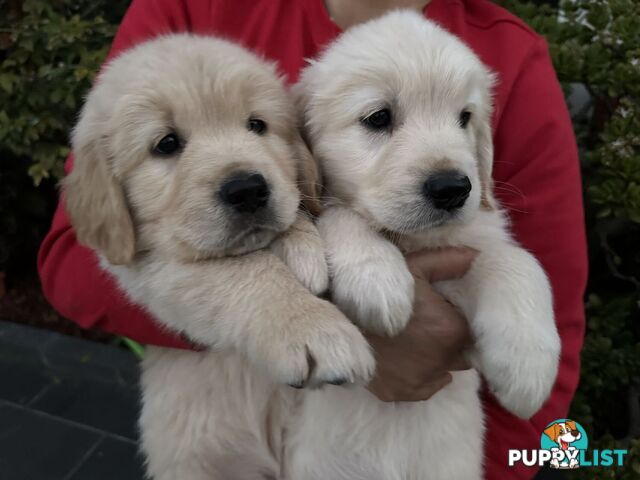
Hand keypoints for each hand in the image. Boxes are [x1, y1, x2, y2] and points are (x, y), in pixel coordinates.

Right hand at [366, 247, 475, 401]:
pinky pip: (425, 388)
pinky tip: (411, 359)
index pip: (473, 329)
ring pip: (444, 371)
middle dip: (454, 341)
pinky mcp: (399, 394)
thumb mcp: (412, 267)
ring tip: (419, 340)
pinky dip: (422, 375)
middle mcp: (441, 362)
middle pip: (463, 354)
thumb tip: (474, 255)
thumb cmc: (376, 288)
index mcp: (451, 330)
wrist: (335, 317)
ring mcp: (419, 381)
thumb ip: (447, 261)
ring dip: (438, 359)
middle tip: (433, 324)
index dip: (461, 319)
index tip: (446, 310)